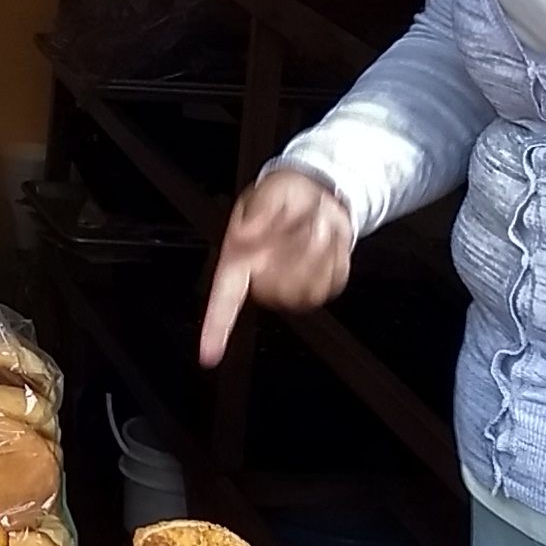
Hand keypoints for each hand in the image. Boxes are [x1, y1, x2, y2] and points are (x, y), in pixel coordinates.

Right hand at [200, 170, 353, 367]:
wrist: (318, 195)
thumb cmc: (285, 196)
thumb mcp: (270, 192)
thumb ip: (258, 212)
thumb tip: (244, 233)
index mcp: (239, 259)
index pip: (223, 300)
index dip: (215, 328)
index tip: (209, 354)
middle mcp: (263, 278)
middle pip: (277, 290)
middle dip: (297, 254)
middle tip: (306, 222)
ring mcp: (293, 286)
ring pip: (307, 290)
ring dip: (320, 252)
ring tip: (316, 225)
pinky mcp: (321, 287)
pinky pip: (332, 283)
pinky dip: (337, 255)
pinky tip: (328, 238)